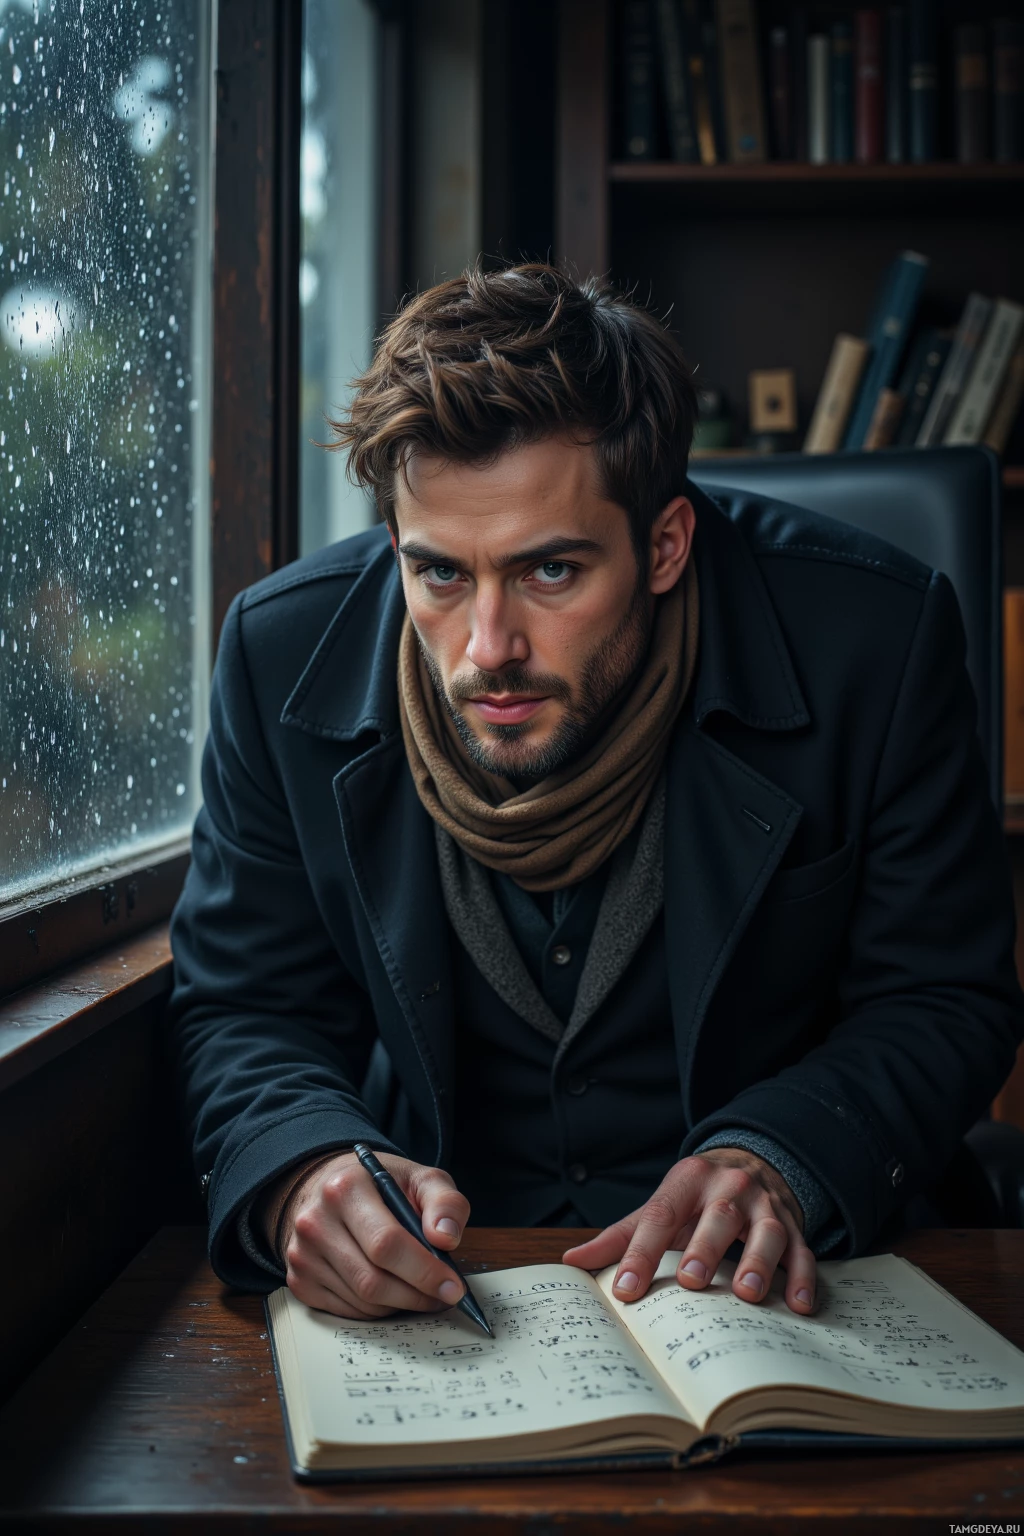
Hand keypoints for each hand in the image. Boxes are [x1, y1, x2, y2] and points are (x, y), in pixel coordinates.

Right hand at [279, 1151, 470, 1319]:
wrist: (330, 1188)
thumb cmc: (381, 1186)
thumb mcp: (420, 1179)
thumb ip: (445, 1201)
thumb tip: (447, 1238)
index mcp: (345, 1188)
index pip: (386, 1243)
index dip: (424, 1271)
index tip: (453, 1287)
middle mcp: (315, 1222)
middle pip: (372, 1280)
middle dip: (417, 1295)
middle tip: (444, 1296)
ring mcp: (302, 1255)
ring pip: (362, 1302)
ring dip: (400, 1304)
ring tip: (421, 1290)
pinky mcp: (299, 1281)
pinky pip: (347, 1311)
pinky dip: (378, 1309)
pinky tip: (392, 1291)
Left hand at [562, 1147, 816, 1314]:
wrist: (752, 1163)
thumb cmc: (695, 1198)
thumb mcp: (659, 1207)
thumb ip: (620, 1236)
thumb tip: (571, 1261)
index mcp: (688, 1180)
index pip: (661, 1215)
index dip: (641, 1252)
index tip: (625, 1289)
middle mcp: (730, 1187)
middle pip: (718, 1215)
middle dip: (705, 1248)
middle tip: (691, 1282)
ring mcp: (766, 1206)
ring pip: (767, 1230)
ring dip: (759, 1261)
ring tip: (748, 1295)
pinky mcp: (795, 1227)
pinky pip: (804, 1252)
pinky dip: (803, 1278)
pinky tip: (799, 1306)